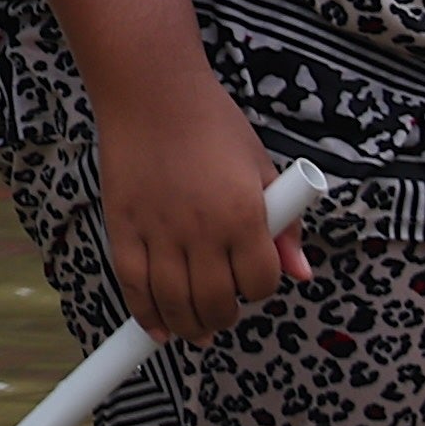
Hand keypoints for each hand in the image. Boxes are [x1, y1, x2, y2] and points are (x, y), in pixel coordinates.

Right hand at [96, 79, 306, 345]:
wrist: (152, 94)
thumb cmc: (213, 125)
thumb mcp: (263, 168)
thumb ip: (285, 225)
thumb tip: (302, 273)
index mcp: (244, 215)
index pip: (260, 282)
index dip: (261, 290)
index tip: (254, 284)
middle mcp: (202, 229)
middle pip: (215, 302)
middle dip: (222, 319)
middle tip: (222, 319)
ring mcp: (158, 230)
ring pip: (173, 302)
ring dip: (186, 326)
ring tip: (193, 331)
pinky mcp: (122, 226)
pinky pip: (132, 283)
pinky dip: (144, 312)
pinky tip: (157, 326)